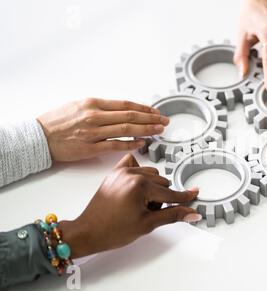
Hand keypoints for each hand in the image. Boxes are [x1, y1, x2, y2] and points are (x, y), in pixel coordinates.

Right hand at [37, 98, 169, 161]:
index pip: (125, 105)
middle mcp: (95, 116)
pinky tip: (141, 143)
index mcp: (93, 104)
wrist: (39, 137)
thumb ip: (100, 108)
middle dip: (150, 118)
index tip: (155, 111)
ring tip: (158, 130)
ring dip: (145, 130)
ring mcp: (93, 132)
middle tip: (164, 120)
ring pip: (126, 130)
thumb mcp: (78, 105)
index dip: (144, 108)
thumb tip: (121, 111)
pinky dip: (130, 144)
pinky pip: (115, 146)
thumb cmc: (57, 121)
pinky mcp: (90, 148)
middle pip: (130, 116)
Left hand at [59, 154, 200, 257]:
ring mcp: (122, 171)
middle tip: (149, 213)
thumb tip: (190, 213)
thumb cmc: (111, 230)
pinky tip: (136, 188)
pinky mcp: (115, 172)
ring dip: (151, 188)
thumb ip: (172, 215)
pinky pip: (134, 164)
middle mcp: (131, 174)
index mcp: (139, 186)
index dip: (183, 197)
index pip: (169, 192)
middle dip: (161, 198)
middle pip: (162, 182)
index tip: (194, 194)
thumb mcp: (147, 224)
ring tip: (139, 205)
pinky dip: (140, 174)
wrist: (88, 232)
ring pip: (151, 174)